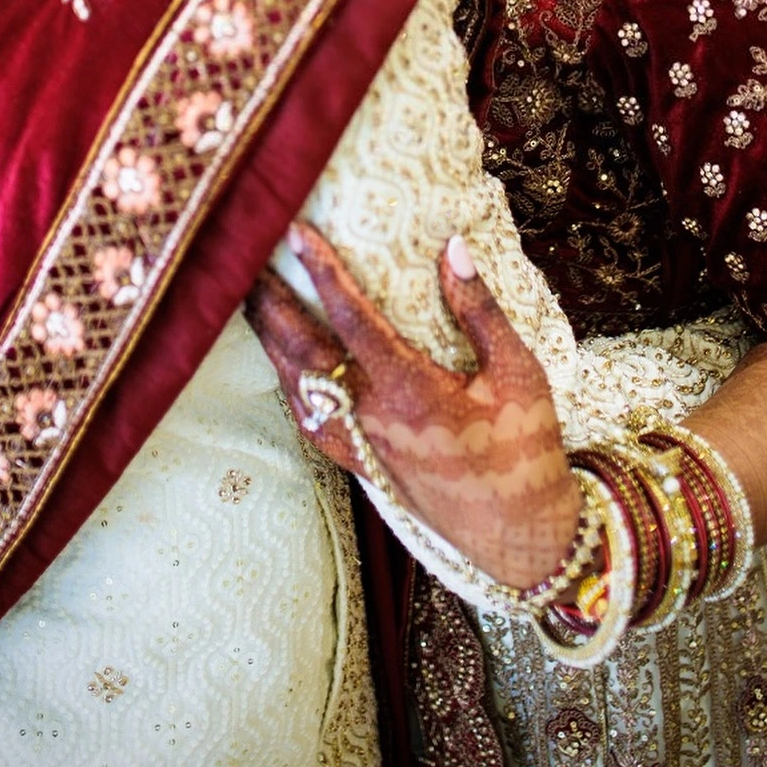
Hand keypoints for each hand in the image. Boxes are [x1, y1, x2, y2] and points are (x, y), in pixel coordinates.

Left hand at [245, 222, 582, 590]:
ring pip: (293, 384)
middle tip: (242, 256)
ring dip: (268, 337)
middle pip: (300, 351)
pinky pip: (305, 415)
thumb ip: (481, 311)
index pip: (352, 319)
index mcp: (411, 392)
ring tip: (250, 294)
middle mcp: (371, 418)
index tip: (296, 231)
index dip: (322, 271)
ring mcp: (358, 444)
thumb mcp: (518, 375)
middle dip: (269, 302)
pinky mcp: (357, 463)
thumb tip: (452, 247)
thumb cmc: (524, 451)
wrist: (516, 536)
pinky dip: (284, 378)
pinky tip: (279, 355)